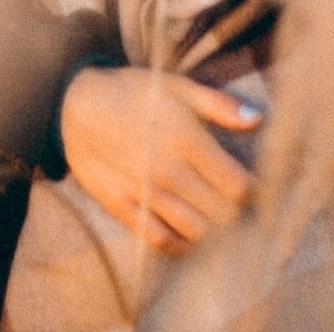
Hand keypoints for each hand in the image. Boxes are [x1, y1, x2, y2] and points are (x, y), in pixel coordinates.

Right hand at [58, 65, 258, 256]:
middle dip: (238, 214)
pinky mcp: (123, 207)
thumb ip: (220, 105)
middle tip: (242, 211)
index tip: (258, 190)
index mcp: (186, 140)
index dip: (255, 192)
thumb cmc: (132, 92)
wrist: (75, 104)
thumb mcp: (178, 87)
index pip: (237, 185)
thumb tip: (258, 119)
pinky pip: (159, 239)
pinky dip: (180, 245)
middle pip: (221, 213)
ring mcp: (144, 192)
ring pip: (195, 231)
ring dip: (214, 232)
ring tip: (219, 223)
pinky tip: (189, 237)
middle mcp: (168, 171)